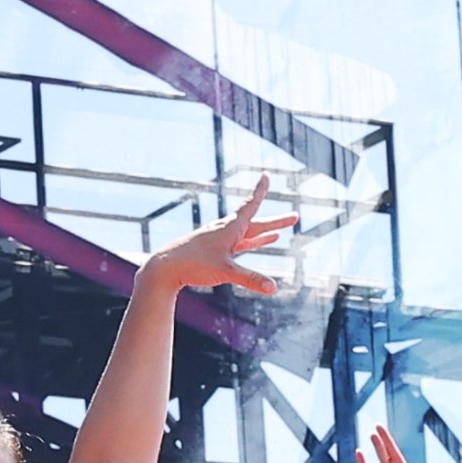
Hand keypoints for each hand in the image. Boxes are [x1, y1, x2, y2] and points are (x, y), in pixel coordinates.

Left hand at [138, 175, 293, 309]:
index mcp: (230, 227)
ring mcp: (221, 241)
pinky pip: (239, 244)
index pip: (250, 205)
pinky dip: (252, 242)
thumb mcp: (225, 271)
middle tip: (295, 216)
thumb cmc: (193, 264)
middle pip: (257, 223)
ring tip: (280, 232)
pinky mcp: (215, 251)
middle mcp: (226, 230)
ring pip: (248, 234)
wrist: (166, 268)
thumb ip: (250, 278)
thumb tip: (273, 287)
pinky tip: (261, 243)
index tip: (266, 175)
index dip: (260, 191)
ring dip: (265, 232)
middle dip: (276, 221)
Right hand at [357, 421, 419, 462]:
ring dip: (376, 446)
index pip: (392, 448)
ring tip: (372, 435)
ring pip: (377, 456)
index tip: (381, 427)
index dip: (387, 438)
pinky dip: (362, 461)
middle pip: (384, 448)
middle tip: (377, 425)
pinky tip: (359, 452)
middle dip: (381, 437)